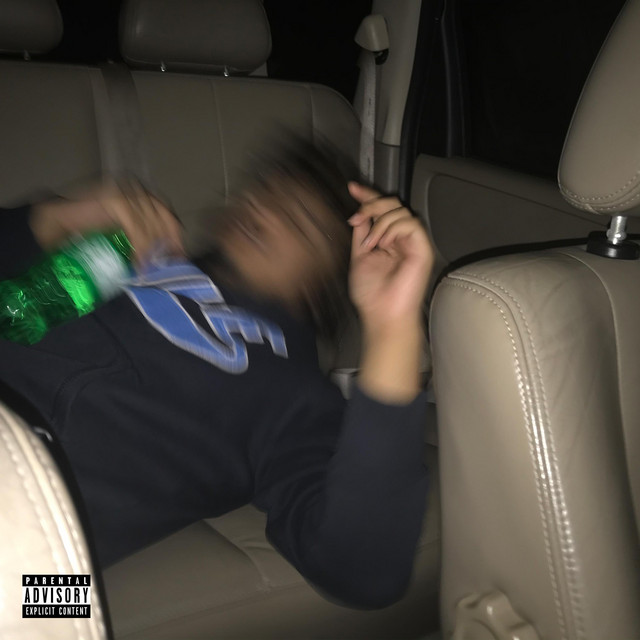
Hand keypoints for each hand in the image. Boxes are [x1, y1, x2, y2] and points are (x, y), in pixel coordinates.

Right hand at [30, 180, 183, 262]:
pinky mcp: (115, 200)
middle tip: (168, 267)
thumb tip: (162, 257)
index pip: (166, 215)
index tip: (179, 258)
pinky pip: (137, 227)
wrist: (51, 224)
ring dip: (154, 250)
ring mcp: (125, 191)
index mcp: (138, 195)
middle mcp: (134, 189)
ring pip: (152, 224)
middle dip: (168, 245)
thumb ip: (141, 239)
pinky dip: (141, 247)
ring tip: (151, 269)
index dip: (175, 237)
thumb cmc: (85, 232)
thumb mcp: (121, 235)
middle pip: (163, 218)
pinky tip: (140, 263)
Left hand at [347, 182, 433, 333]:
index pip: (381, 211)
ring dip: (379, 222)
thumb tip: (360, 212)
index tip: (353, 188)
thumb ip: (362, 233)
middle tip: (357, 217)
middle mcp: (402, 239)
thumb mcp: (359, 256)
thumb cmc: (372, 295)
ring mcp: (413, 243)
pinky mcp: (422, 248)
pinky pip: (410, 224)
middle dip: (372, 205)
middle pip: (392, 204)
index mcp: (388, 240)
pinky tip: (382, 244)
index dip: (368, 196)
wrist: (382, 314)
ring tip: (370, 243)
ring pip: (400, 211)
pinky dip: (392, 229)